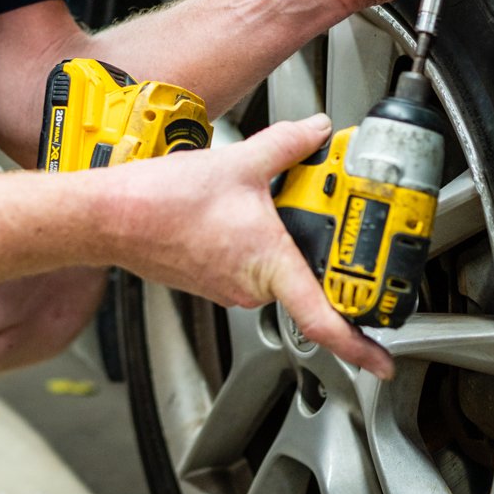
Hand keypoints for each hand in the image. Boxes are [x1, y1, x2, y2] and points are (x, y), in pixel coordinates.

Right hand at [114, 114, 393, 378]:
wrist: (109, 216)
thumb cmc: (161, 202)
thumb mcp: (238, 161)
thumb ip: (287, 145)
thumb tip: (317, 131)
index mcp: (267, 265)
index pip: (323, 321)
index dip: (359, 347)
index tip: (384, 362)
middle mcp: (250, 287)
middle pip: (304, 280)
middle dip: (319, 251)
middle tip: (325, 215)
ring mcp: (228, 287)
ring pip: (273, 267)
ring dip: (282, 238)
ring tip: (269, 198)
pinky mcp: (210, 278)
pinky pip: (246, 262)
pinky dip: (254, 239)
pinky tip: (235, 210)